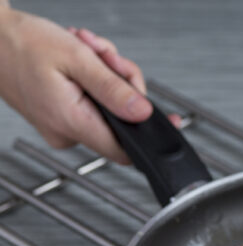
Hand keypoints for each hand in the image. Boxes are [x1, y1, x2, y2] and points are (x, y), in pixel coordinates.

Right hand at [0, 7, 152, 162]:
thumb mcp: (77, 60)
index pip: (123, 150)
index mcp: (72, 122)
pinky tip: (81, 58)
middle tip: (106, 56)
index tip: (168, 123)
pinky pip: (93, 101)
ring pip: (109, 106)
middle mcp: (67, 132)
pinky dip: (93, 78)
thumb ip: (114, 90)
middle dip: (122, 82)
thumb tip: (143, 113)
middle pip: (120, 119)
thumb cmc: (21, 43)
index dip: (149, 136)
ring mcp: (63, 126)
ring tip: (86, 50)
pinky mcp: (61, 116)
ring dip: (106, 74)